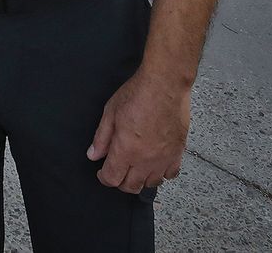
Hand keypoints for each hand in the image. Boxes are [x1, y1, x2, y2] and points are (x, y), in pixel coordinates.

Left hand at [86, 68, 190, 192]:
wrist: (165, 84)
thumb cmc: (137, 94)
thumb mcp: (110, 113)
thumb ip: (101, 138)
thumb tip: (93, 155)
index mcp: (126, 151)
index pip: (112, 179)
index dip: (104, 178)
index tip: (102, 171)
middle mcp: (146, 160)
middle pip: (131, 186)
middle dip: (120, 182)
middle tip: (116, 170)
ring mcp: (164, 158)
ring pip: (151, 183)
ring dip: (140, 179)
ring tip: (134, 167)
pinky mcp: (178, 152)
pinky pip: (170, 174)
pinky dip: (161, 174)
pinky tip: (154, 164)